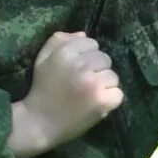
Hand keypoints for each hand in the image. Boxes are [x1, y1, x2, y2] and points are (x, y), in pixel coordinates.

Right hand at [9, 29, 122, 157]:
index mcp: (65, 52)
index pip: (91, 43)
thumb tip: (83, 34)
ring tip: (89, 95)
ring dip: (104, 85)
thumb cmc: (41, 90)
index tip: (76, 70)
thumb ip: (58, 42)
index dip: (86, 57)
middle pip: (105, 58)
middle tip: (83, 85)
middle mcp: (80, 65)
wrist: (39, 123)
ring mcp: (92, 83)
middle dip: (97, 70)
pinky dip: (110, 100)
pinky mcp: (101, 101)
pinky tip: (96, 105)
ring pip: (112, 76)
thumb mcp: (43, 60)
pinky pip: (118, 93)